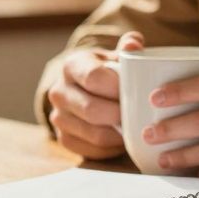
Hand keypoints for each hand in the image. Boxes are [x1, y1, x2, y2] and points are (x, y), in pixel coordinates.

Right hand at [46, 32, 142, 158]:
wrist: (83, 88)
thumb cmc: (107, 71)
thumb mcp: (116, 55)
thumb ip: (129, 46)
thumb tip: (134, 46)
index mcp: (72, 66)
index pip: (94, 78)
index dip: (118, 87)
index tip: (137, 91)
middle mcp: (58, 91)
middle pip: (92, 110)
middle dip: (120, 115)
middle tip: (140, 114)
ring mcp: (58, 117)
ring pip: (94, 134)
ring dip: (119, 135)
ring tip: (135, 127)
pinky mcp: (63, 138)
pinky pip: (91, 151)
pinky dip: (111, 148)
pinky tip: (122, 138)